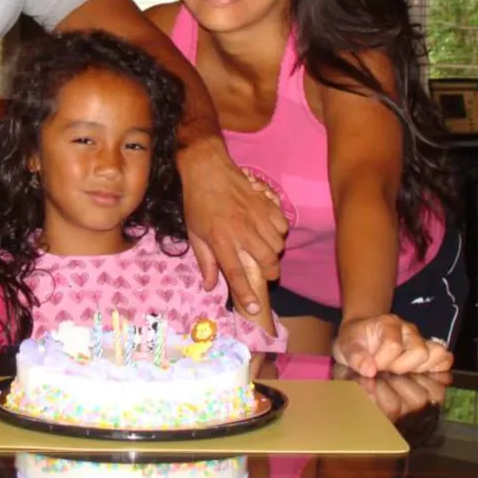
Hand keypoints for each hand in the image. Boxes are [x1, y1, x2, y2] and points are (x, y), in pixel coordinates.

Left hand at [179, 137, 286, 313]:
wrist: (207, 169)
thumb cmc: (197, 202)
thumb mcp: (195, 233)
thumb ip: (205, 261)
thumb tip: (210, 286)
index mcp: (220, 239)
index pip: (236, 273)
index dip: (246, 293)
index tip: (255, 308)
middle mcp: (241, 230)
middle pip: (267, 261)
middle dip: (270, 273)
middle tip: (265, 274)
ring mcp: (256, 216)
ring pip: (278, 245)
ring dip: (274, 252)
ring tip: (265, 251)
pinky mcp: (265, 203)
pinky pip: (283, 225)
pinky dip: (279, 232)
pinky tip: (270, 232)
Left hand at [333, 314, 453, 376]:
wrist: (363, 336)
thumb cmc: (356, 342)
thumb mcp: (346, 346)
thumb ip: (355, 356)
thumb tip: (370, 370)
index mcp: (387, 324)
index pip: (394, 345)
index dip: (382, 361)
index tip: (372, 367)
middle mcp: (409, 330)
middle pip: (420, 351)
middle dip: (401, 368)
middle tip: (387, 371)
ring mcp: (422, 341)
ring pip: (436, 356)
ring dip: (418, 371)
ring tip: (400, 373)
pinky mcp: (430, 353)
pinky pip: (445, 360)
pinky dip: (436, 371)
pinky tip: (417, 376)